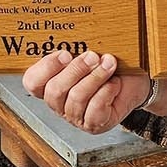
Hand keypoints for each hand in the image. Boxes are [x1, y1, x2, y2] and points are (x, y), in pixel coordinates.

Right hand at [22, 50, 151, 134]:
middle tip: (92, 56)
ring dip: (95, 77)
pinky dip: (106, 92)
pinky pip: (95, 109)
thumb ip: (75, 50)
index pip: (32, 82)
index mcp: (50, 84)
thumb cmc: (107, 66)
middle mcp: (59, 103)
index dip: (46, 67)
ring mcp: (75, 116)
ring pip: (76, 98)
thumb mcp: (88, 53)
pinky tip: (114, 83)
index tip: (66, 53)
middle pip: (54, 90)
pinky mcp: (94, 124)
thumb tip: (74, 42)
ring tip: (109, 64)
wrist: (134, 81)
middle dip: (76, 70)